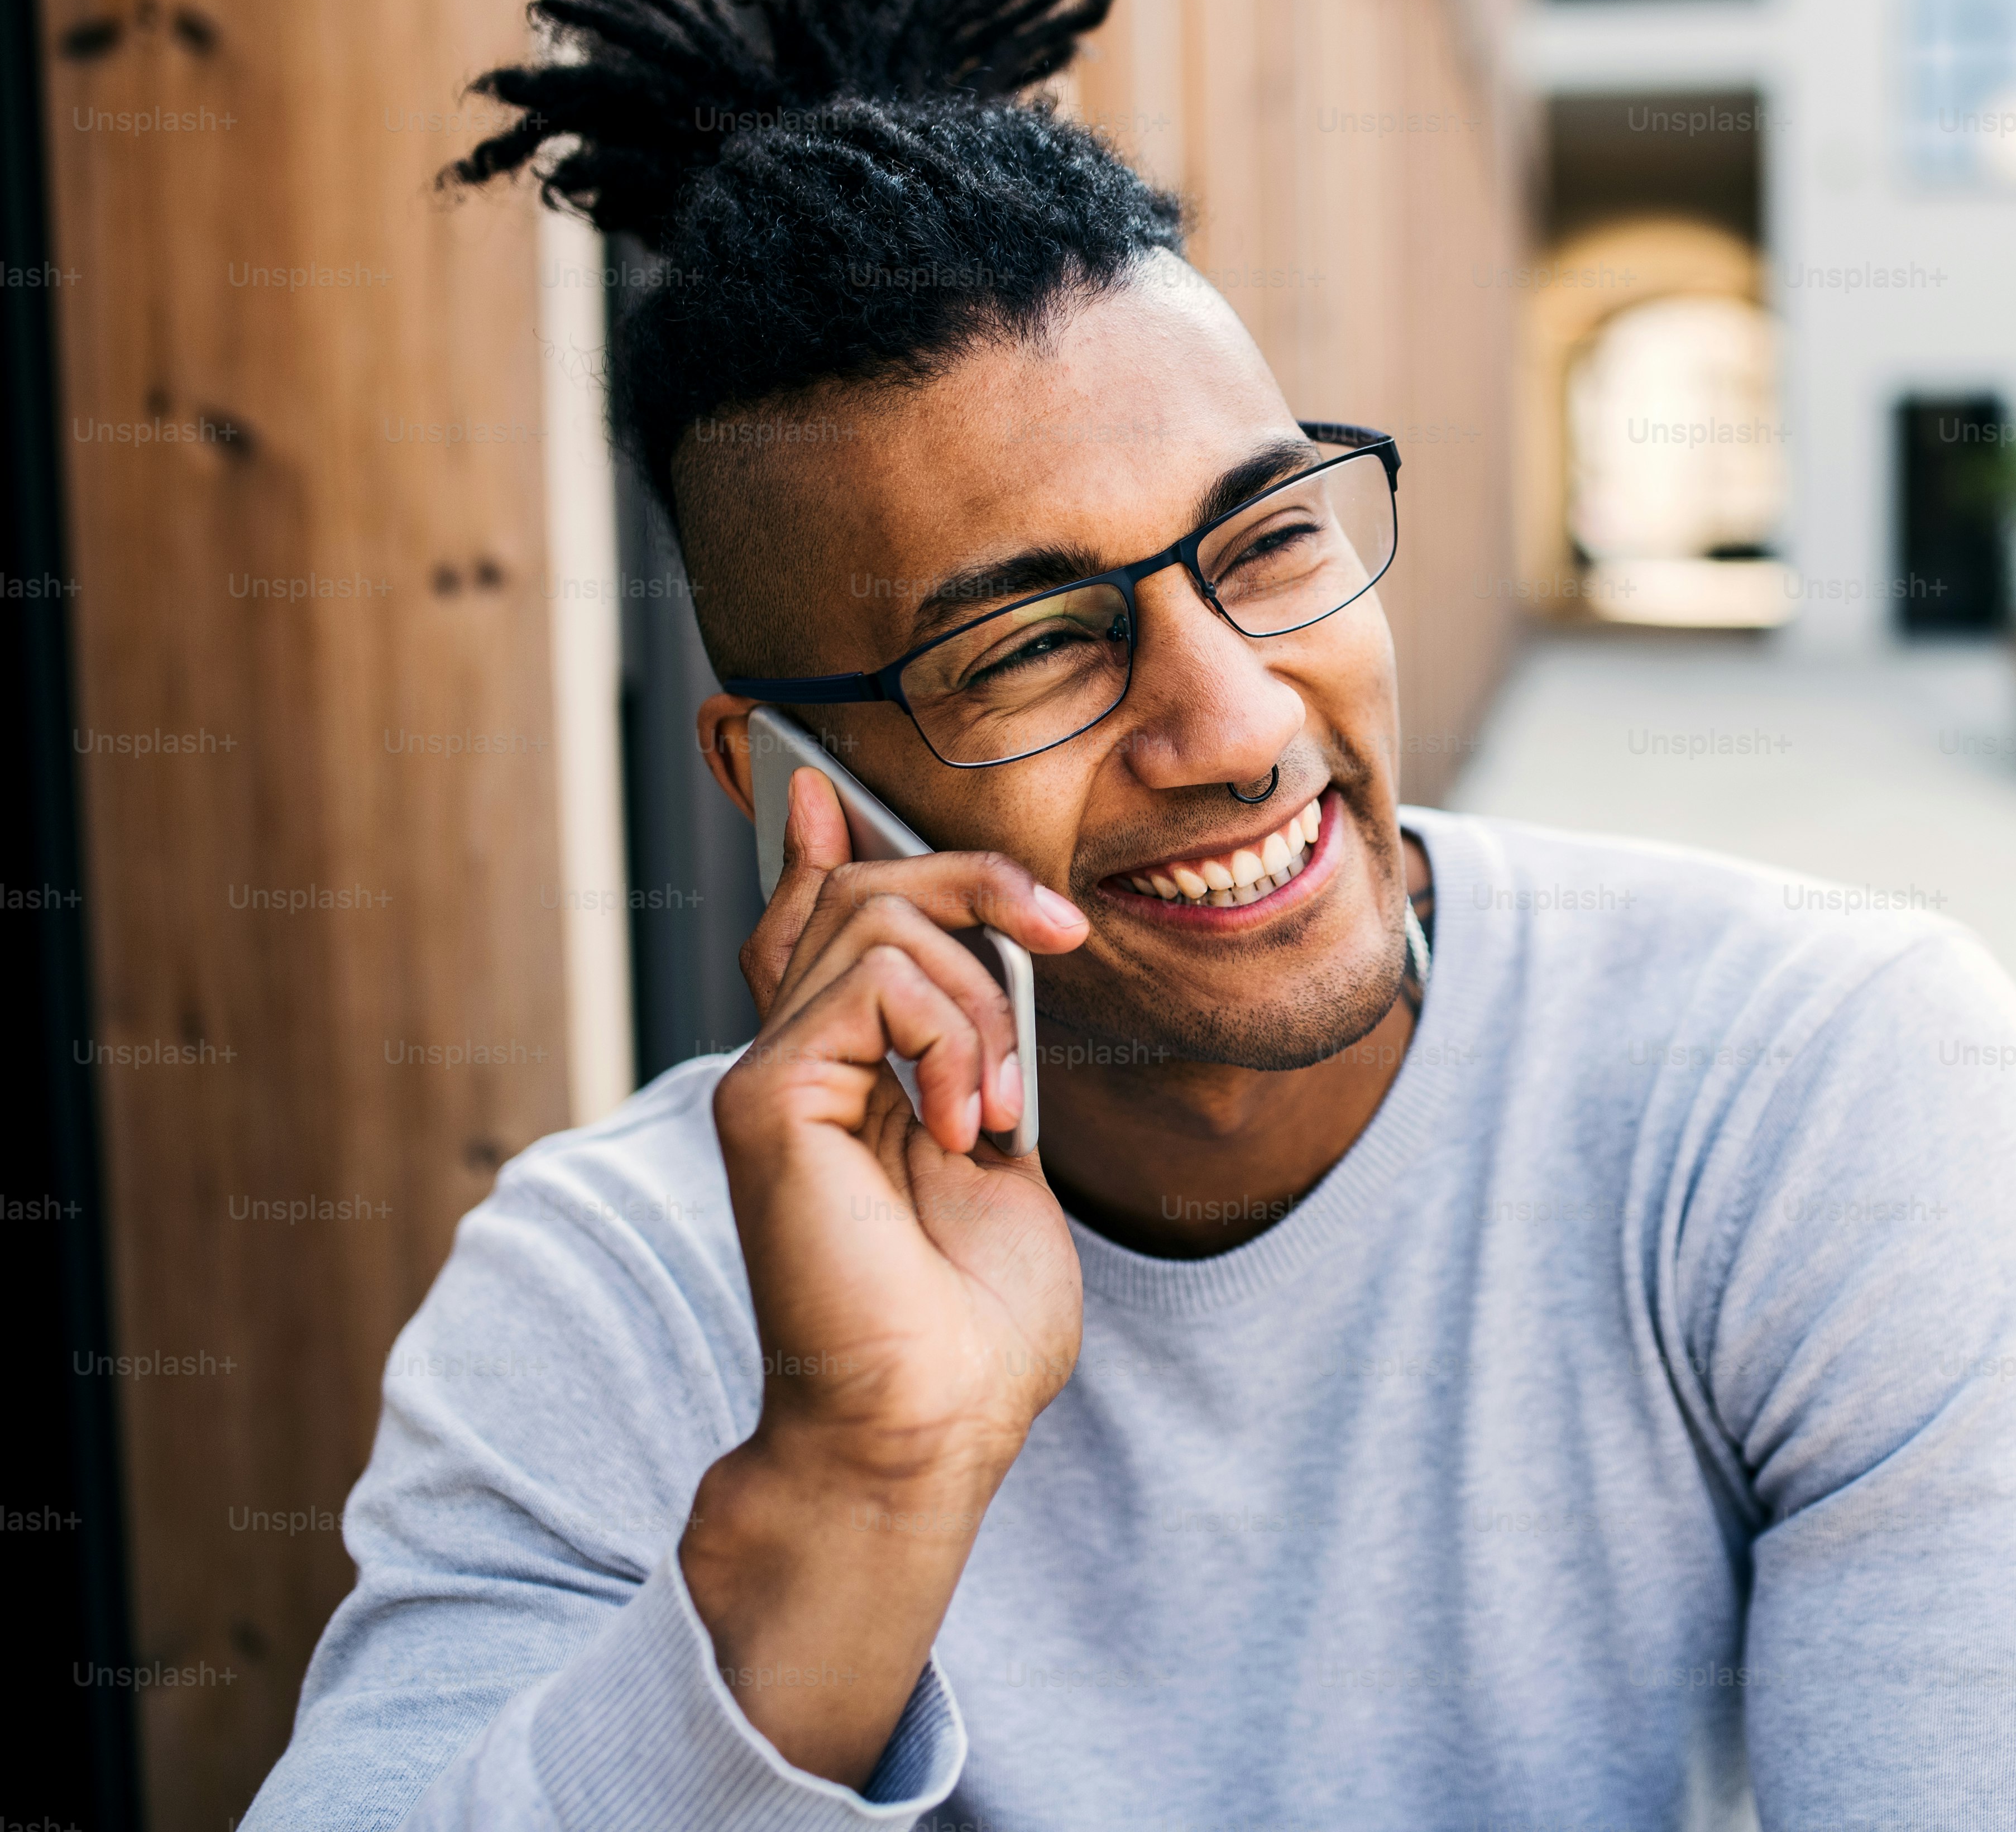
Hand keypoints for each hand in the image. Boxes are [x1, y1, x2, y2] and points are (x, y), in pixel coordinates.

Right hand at [687, 767, 1090, 1782]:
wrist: (930, 1426)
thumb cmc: (970, 1321)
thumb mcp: (998, 1146)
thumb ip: (971, 1046)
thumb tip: (978, 960)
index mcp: (842, 1074)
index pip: (818, 915)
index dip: (833, 836)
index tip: (829, 780)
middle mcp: (789, 1062)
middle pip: (859, 886)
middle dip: (975, 881)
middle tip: (1058, 935)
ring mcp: (769, 1076)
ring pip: (879, 915)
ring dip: (980, 993)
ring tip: (997, 1105)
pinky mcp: (767, 1098)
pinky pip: (875, 978)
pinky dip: (953, 1034)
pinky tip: (964, 1125)